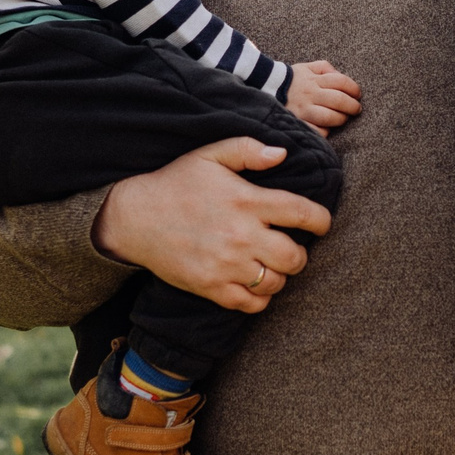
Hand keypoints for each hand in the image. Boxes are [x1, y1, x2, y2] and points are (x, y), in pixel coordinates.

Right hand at [93, 136, 331, 312]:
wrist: (133, 218)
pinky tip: (253, 283)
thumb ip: (248, 150)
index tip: (320, 223)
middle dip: (300, 254)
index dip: (321, 220)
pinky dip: (260, 297)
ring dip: (279, 275)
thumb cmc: (175, 183)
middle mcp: (241, 236)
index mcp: (246, 201)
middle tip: (290, 248)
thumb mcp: (209, 156)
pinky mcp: (211, 287)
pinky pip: (253, 304)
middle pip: (295, 257)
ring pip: (276, 282)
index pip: (303, 214)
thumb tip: (282, 154)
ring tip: (269, 264)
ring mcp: (226, 266)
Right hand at [286, 59, 363, 132]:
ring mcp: (303, 110)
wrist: (265, 88)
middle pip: (339, 100)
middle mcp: (310, 94)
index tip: (357, 95)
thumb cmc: (291, 80)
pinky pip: (316, 131)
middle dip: (352, 106)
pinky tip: (327, 128)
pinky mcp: (298, 123)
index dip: (354, 88)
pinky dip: (325, 131)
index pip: (341, 81)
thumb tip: (340, 75)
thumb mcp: (307, 68)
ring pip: (330, 117)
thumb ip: (325, 68)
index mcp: (314, 79)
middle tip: (356, 109)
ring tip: (343, 118)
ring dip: (341, 119)